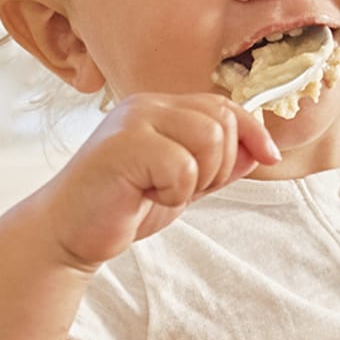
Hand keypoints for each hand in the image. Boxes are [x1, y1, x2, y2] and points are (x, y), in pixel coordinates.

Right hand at [36, 93, 280, 270]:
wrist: (69, 233)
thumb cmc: (122, 207)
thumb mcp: (182, 185)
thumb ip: (218, 166)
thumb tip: (261, 150)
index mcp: (160, 108)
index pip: (223, 106)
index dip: (253, 131)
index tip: (270, 157)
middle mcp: (147, 106)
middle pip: (222, 121)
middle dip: (220, 165)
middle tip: (184, 189)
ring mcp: (133, 122)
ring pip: (208, 139)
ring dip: (198, 179)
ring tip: (163, 191)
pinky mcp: (122, 146)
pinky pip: (182, 166)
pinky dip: (175, 193)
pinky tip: (144, 197)